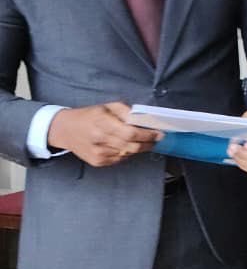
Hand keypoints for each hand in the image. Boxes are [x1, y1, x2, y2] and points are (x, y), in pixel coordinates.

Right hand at [47, 102, 162, 166]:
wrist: (65, 130)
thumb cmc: (89, 116)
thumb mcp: (107, 106)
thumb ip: (126, 111)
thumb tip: (145, 119)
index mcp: (102, 123)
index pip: (130, 133)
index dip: (147, 135)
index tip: (159, 133)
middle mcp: (99, 140)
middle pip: (132, 146)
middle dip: (148, 143)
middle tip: (156, 139)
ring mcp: (98, 153)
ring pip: (128, 154)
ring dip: (138, 148)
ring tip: (141, 140)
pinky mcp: (98, 162)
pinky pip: (120, 159)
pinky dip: (126, 152)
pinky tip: (123, 145)